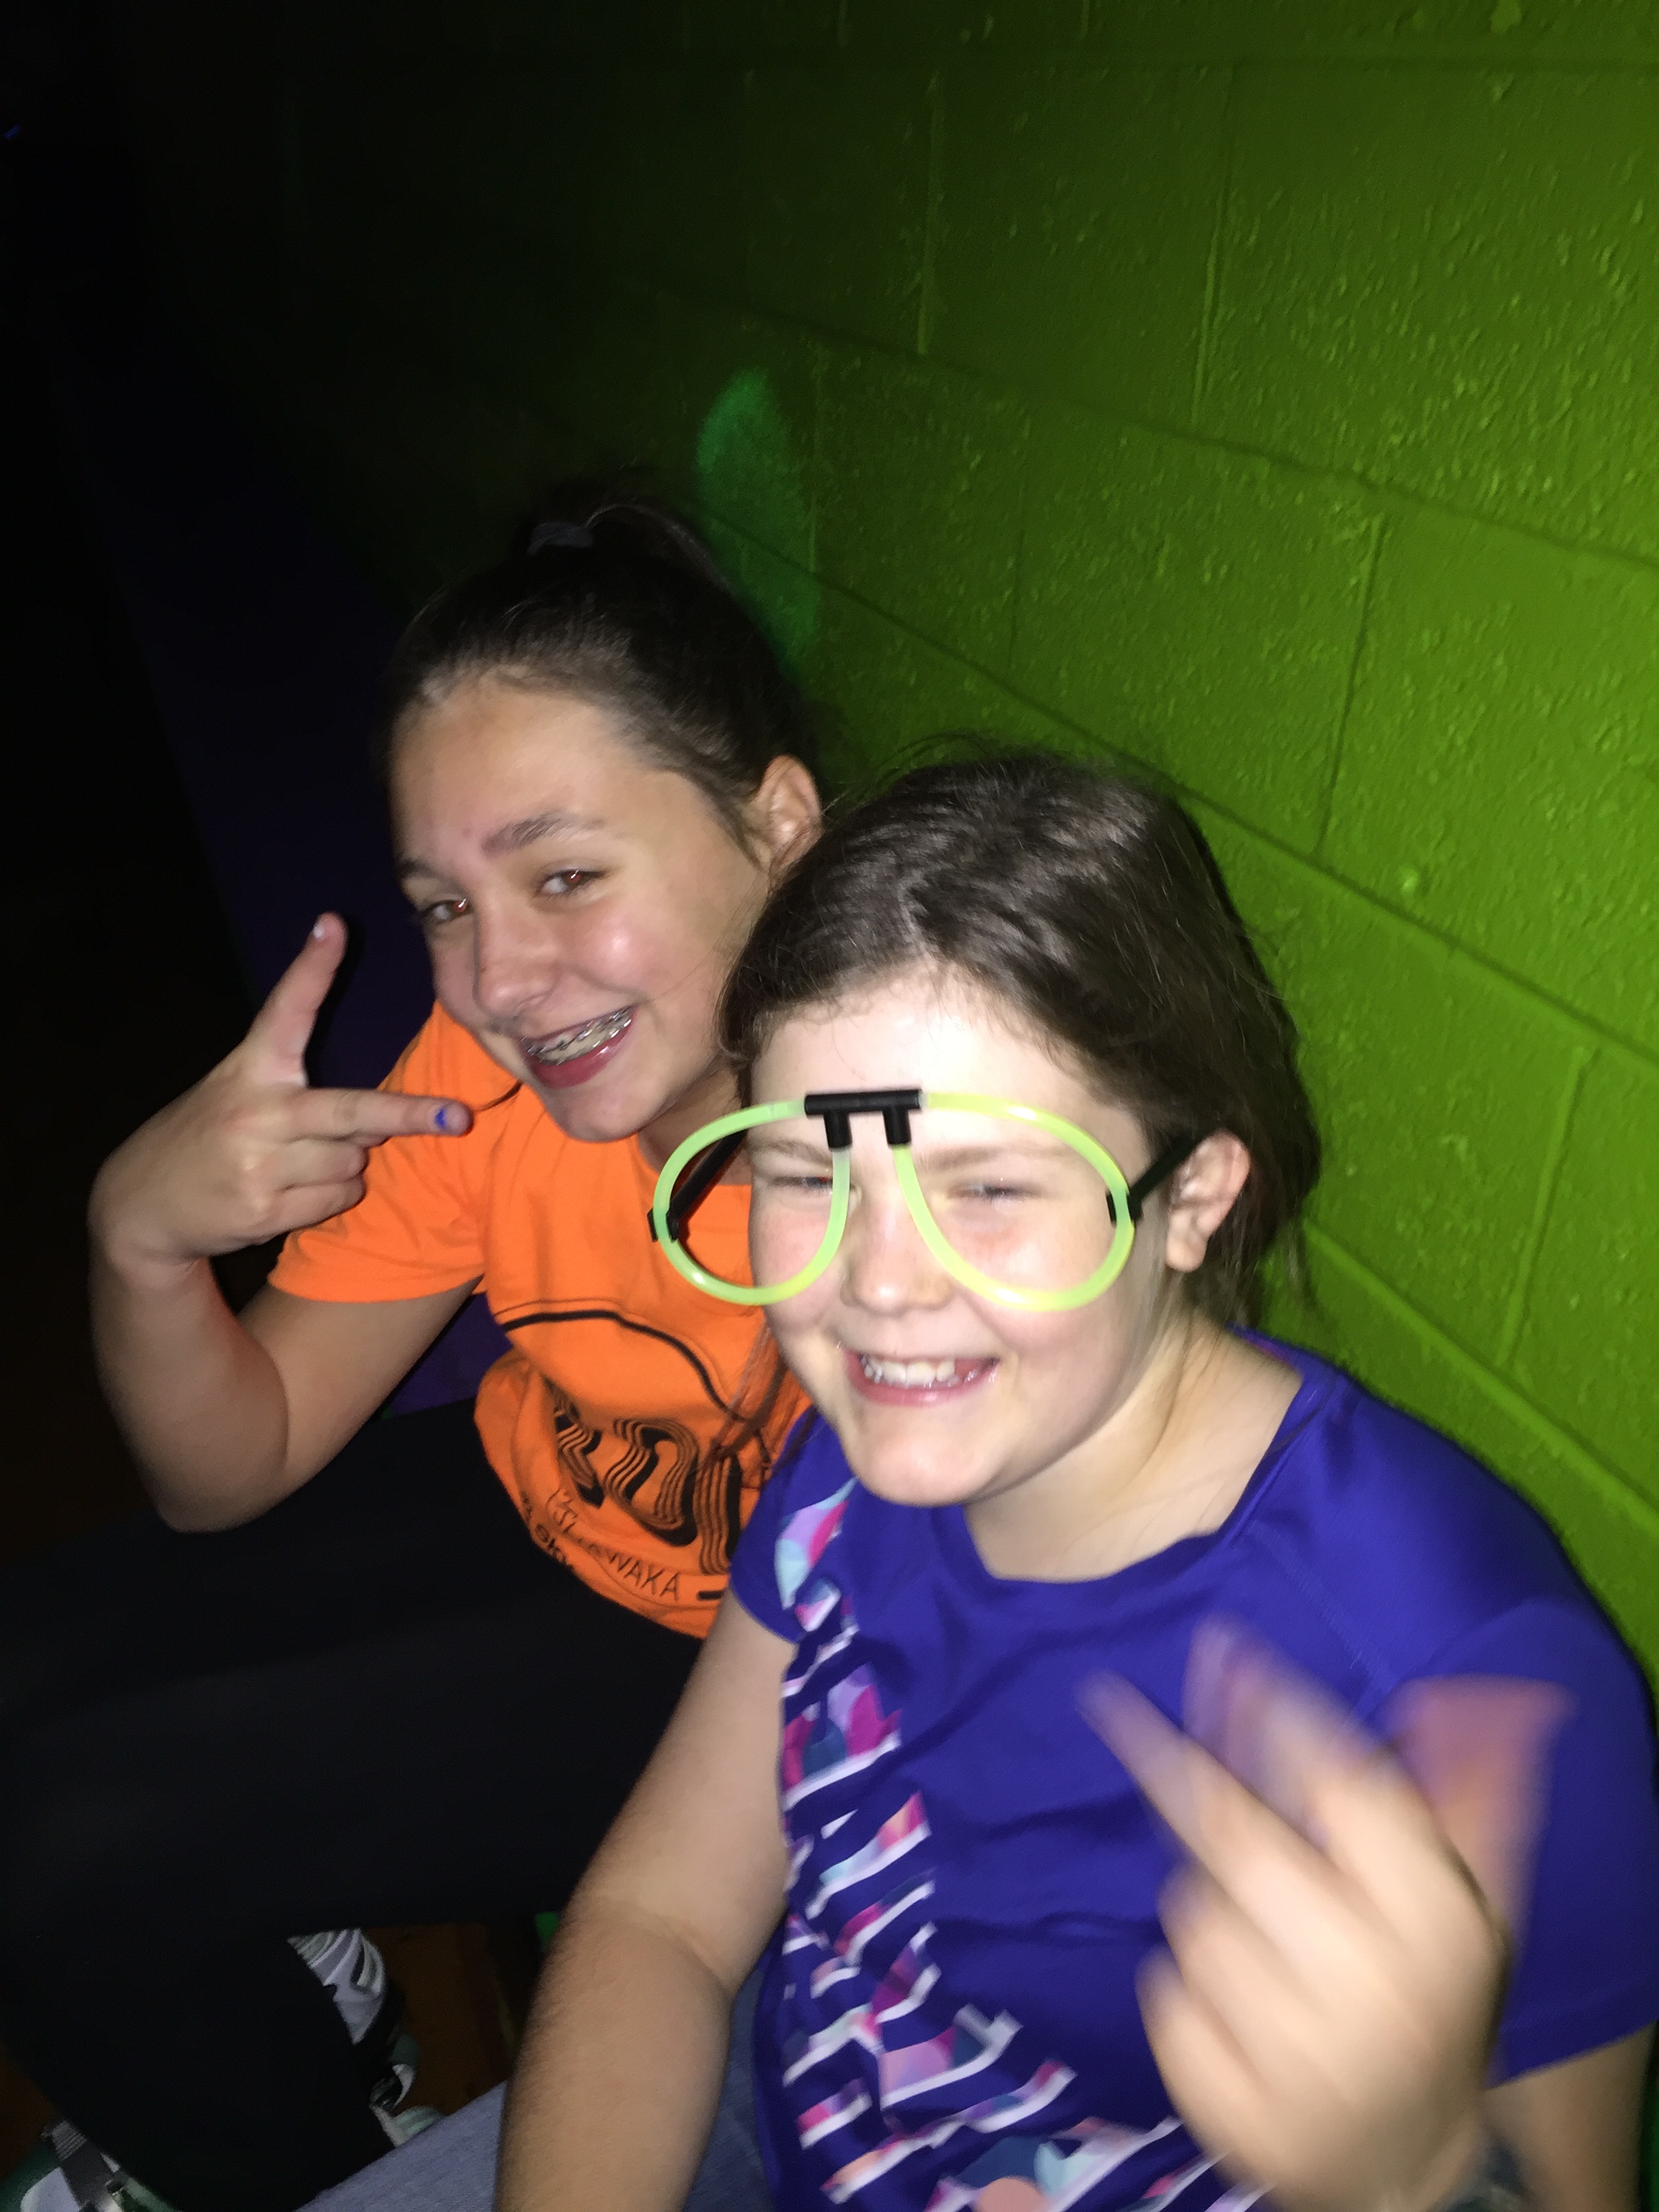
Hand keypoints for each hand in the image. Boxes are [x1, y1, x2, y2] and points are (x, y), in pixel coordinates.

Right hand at [90, 915, 470, 1274]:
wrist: (145, 1205)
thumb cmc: (213, 1138)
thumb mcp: (240, 1093)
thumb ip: (304, 1095)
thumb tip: (382, 1123)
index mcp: (250, 1069)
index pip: (285, 1011)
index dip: (312, 968)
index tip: (335, 926)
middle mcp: (254, 1111)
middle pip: (348, 1111)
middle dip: (407, 1115)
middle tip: (457, 1116)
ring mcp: (256, 1164)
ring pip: (351, 1162)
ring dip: (347, 1164)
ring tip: (299, 1162)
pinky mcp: (261, 1210)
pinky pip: (337, 1198)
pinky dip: (331, 1196)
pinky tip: (290, 1191)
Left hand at [1081, 1624, 1568, 2211]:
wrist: (1403, 2167)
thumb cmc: (1432, 2005)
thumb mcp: (1470, 1905)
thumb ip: (1464, 1797)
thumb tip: (1450, 1691)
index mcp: (1438, 1927)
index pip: (1343, 1788)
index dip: (1274, 1711)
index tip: (1220, 1645)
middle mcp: (1372, 1988)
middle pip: (1241, 1840)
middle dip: (1179, 1763)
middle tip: (1118, 1704)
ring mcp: (1298, 2058)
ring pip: (1193, 1915)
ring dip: (1198, 1892)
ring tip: (1249, 1919)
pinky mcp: (1231, 2108)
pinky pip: (1162, 1994)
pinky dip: (1177, 1981)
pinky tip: (1226, 1996)